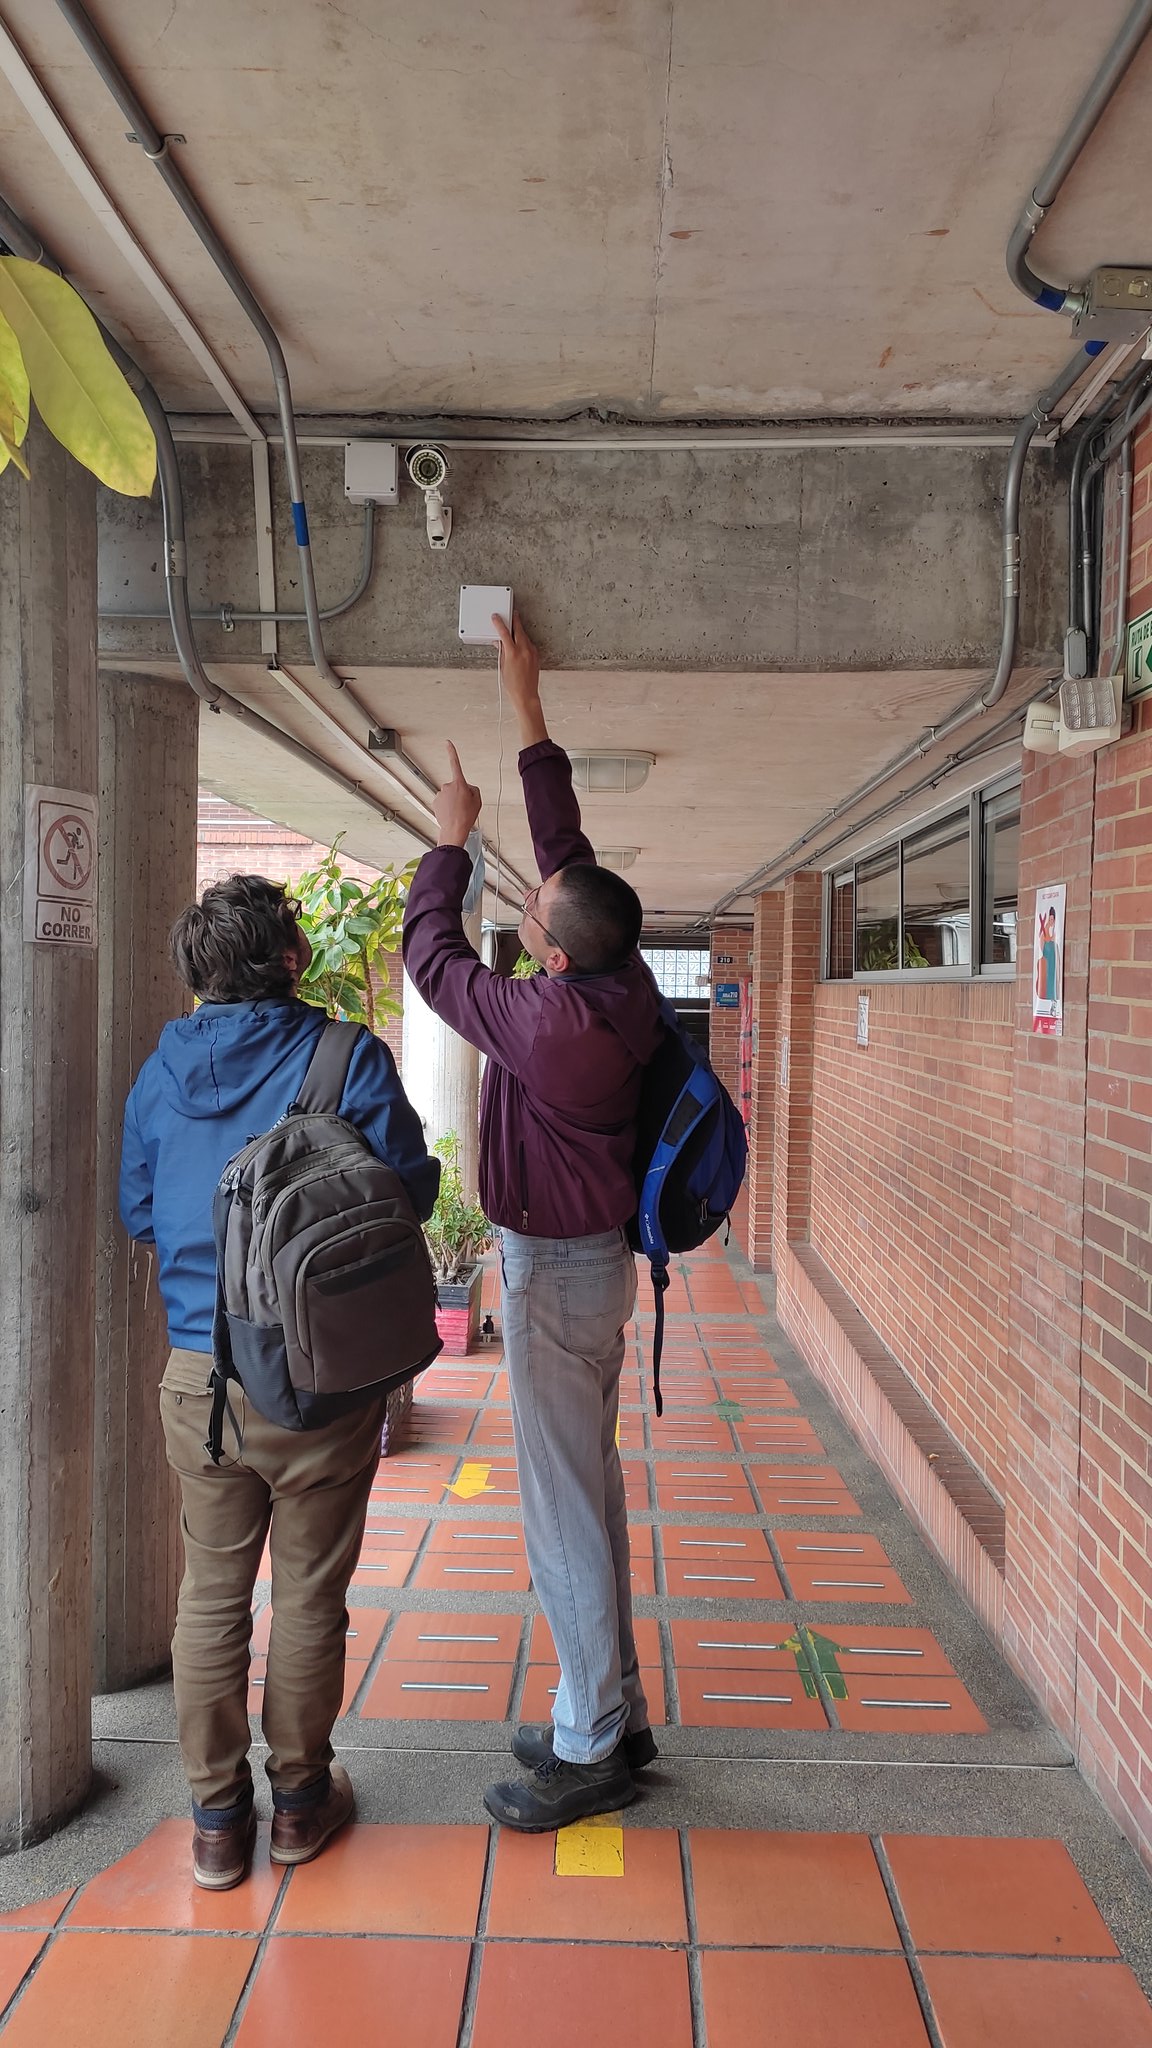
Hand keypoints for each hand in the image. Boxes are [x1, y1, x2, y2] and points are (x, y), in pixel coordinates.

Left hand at [433, 742, 481, 847]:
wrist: (454, 829)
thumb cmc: (466, 816)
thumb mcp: (478, 800)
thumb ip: (473, 789)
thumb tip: (467, 788)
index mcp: (459, 783)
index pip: (455, 763)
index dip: (452, 752)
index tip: (447, 743)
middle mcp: (448, 786)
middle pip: (455, 785)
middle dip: (459, 792)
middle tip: (464, 804)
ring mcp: (440, 793)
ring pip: (448, 794)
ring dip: (453, 800)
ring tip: (457, 811)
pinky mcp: (435, 801)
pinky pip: (442, 800)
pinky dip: (446, 805)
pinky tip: (450, 813)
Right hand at [493, 611, 547, 745]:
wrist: (526, 694)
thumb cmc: (512, 684)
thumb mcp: (502, 667)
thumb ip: (501, 652)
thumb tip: (498, 642)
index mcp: (512, 653)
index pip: (504, 633)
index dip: (499, 623)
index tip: (496, 617)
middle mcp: (524, 650)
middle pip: (518, 630)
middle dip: (514, 620)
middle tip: (512, 613)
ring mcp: (532, 653)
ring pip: (524, 636)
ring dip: (519, 631)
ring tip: (514, 628)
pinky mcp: (536, 656)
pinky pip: (529, 644)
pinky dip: (524, 641)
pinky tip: (520, 642)